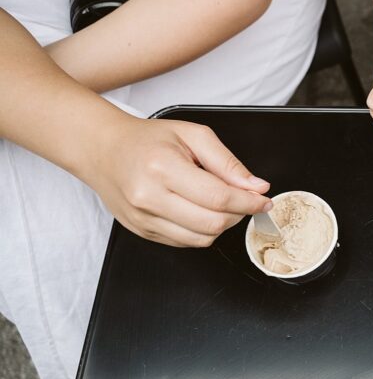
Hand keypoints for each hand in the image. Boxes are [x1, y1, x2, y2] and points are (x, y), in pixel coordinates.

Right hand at [79, 117, 271, 247]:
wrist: (102, 150)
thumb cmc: (147, 139)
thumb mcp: (193, 136)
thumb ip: (228, 163)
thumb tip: (256, 186)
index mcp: (163, 168)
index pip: (218, 198)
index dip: (248, 202)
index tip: (263, 200)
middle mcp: (149, 198)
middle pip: (212, 223)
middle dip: (239, 214)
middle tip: (245, 199)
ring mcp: (143, 219)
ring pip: (201, 239)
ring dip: (222, 225)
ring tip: (221, 203)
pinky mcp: (141, 232)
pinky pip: (184, 242)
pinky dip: (202, 231)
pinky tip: (200, 210)